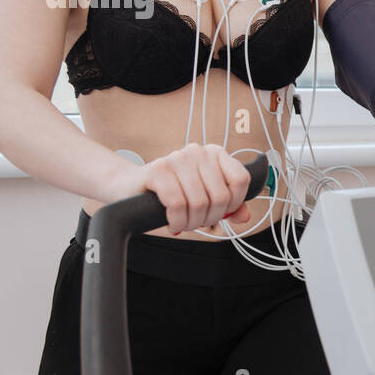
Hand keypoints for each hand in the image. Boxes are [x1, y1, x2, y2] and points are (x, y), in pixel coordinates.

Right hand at [108, 143, 254, 235]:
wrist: (129, 188)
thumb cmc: (171, 194)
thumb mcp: (204, 198)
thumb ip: (228, 206)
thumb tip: (245, 216)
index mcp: (214, 154)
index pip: (241, 179)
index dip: (234, 203)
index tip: (220, 212)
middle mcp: (198, 151)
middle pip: (221, 196)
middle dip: (210, 218)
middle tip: (196, 223)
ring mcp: (177, 158)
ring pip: (200, 203)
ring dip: (192, 223)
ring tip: (183, 223)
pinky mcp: (158, 170)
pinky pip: (178, 204)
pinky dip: (177, 220)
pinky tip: (172, 223)